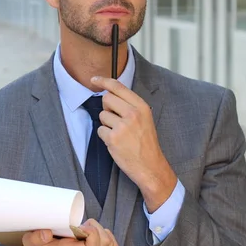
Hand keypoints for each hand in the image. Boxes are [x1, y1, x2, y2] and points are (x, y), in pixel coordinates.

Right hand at [22, 219, 118, 245]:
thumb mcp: (31, 243)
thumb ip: (36, 237)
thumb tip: (46, 233)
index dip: (92, 233)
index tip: (82, 226)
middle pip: (105, 245)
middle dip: (98, 229)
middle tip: (85, 224)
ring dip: (103, 233)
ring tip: (89, 228)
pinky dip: (106, 238)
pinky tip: (94, 232)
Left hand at [90, 76, 176, 212]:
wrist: (150, 166)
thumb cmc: (146, 142)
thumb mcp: (144, 118)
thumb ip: (130, 105)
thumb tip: (109, 93)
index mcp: (141, 107)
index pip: (118, 87)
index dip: (104, 81)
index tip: (94, 79)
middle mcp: (132, 114)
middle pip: (106, 98)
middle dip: (107, 108)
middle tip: (116, 120)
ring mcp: (122, 126)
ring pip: (102, 115)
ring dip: (107, 124)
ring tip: (120, 134)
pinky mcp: (113, 139)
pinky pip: (100, 130)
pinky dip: (105, 136)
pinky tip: (116, 143)